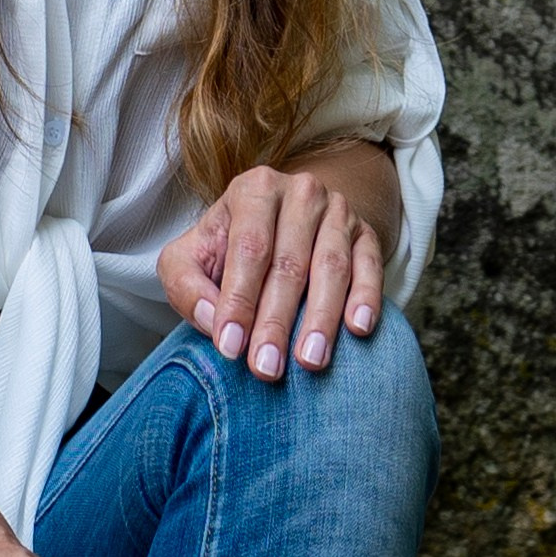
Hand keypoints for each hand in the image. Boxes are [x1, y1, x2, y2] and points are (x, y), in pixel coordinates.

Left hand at [159, 156, 385, 381]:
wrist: (283, 224)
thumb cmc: (229, 248)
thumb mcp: (190, 258)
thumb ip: (185, 285)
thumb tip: (209, 317)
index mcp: (253, 190)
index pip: (248, 248)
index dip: (239, 300)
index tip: (230, 347)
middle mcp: (299, 193)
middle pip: (289, 262)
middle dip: (276, 321)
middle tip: (267, 367)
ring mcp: (337, 211)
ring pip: (331, 267)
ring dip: (321, 318)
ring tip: (309, 360)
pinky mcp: (366, 234)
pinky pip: (370, 266)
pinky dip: (367, 298)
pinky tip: (358, 328)